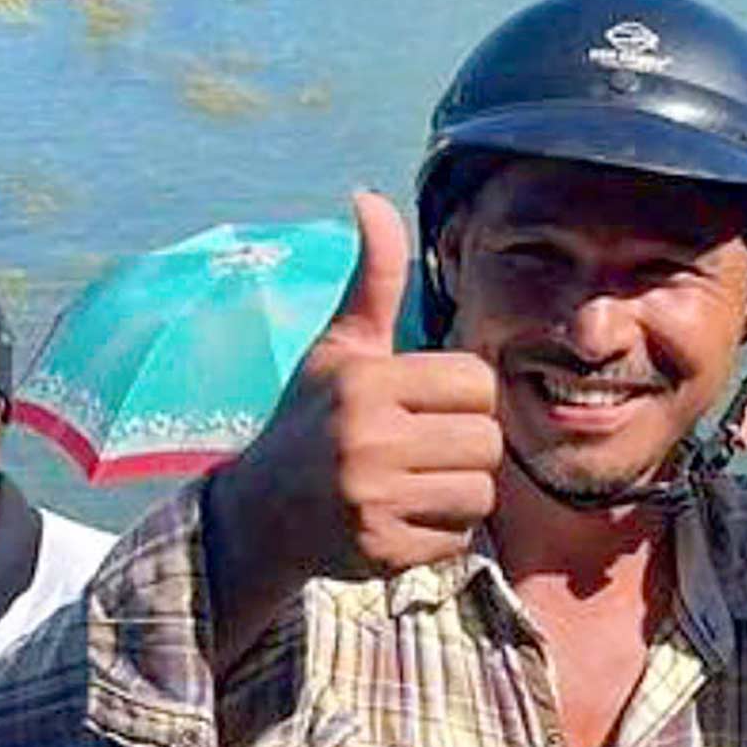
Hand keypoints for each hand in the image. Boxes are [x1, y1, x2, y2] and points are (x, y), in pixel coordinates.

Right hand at [207, 191, 503, 585]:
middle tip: (424, 450)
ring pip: (480, 493)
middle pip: (487, 442)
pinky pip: (458, 539)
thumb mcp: (338, 348)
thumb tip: (370, 196)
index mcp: (366, 383)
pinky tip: (402, 519)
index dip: (462, 395)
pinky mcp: (381, 550)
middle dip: (465, 447)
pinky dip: (440, 534)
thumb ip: (373, 279)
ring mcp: (373, 499)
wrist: (260, 515)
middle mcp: (367, 440)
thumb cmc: (310, 421)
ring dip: (458, 493)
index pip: (477, 383)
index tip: (428, 405)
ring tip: (415, 484)